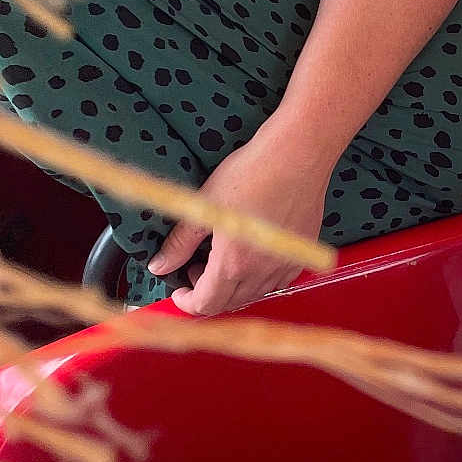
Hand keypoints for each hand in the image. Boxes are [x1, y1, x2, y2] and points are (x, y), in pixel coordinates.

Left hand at [146, 122, 331, 317]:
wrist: (296, 157)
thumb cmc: (252, 174)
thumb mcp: (204, 207)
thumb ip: (179, 243)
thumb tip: (159, 265)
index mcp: (233, 263)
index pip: (206, 304)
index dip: (186, 302)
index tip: (179, 290)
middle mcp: (262, 271)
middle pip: (230, 303)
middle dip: (207, 293)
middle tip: (195, 269)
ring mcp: (285, 264)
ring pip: (254, 294)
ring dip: (233, 287)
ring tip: (222, 259)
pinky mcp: (301, 254)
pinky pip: (277, 282)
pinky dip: (259, 279)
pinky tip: (251, 257)